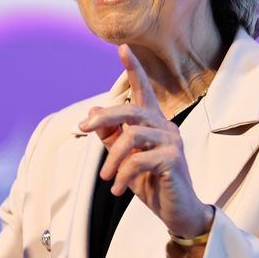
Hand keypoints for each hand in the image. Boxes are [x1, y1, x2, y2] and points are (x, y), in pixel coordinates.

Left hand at [78, 45, 213, 238]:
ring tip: (106, 177)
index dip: (133, 69)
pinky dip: (123, 175)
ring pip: (132, 136)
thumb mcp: (124, 158)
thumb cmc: (151, 182)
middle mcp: (165, 126)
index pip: (144, 90)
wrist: (176, 210)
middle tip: (82, 128)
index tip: (122, 47)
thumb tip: (93, 110)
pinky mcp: (173, 159)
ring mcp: (171, 141)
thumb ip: (110, 135)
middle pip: (131, 110)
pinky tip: (118, 189)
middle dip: (104, 117)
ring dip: (112, 158)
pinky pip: (139, 160)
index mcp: (154, 123)